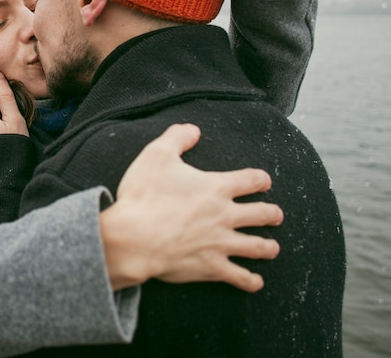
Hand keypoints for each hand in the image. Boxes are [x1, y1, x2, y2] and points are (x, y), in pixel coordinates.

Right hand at [100, 124, 282, 291]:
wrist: (134, 238)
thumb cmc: (144, 196)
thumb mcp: (156, 155)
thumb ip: (177, 137)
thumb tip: (193, 129)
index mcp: (216, 187)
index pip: (250, 180)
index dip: (260, 179)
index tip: (265, 181)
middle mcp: (225, 215)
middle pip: (260, 214)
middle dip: (271, 213)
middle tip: (276, 214)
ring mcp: (220, 243)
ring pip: (256, 246)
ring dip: (267, 246)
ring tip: (273, 247)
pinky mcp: (211, 267)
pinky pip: (238, 276)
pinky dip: (251, 280)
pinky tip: (256, 282)